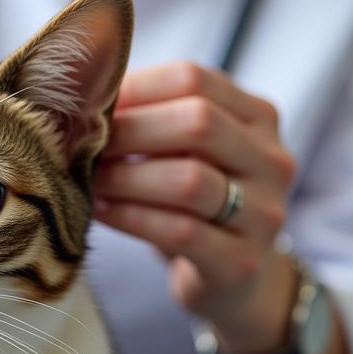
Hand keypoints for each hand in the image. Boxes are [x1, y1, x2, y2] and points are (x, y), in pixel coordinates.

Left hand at [92, 61, 297, 353]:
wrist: (231, 275)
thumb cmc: (190, 199)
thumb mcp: (179, 149)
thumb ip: (148, 117)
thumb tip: (80, 97)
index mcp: (257, 116)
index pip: (193, 78)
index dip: (133, 88)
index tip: (90, 106)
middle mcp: (272, 159)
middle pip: (198, 122)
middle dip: (128, 131)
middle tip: (82, 144)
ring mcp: (264, 212)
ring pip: (189, 180)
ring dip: (124, 178)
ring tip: (86, 179)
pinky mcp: (242, 260)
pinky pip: (180, 231)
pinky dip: (130, 217)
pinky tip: (99, 210)